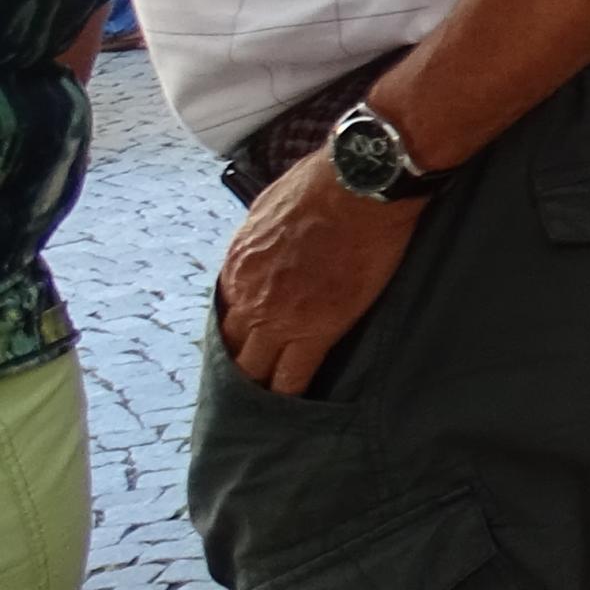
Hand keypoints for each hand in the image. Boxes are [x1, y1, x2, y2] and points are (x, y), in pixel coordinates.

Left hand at [216, 151, 421, 392]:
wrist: (361, 185)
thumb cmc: (327, 181)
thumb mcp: (273, 202)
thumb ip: (264, 234)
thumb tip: (272, 242)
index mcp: (238, 263)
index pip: (228, 309)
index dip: (239, 327)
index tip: (250, 338)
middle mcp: (247, 294)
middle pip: (233, 345)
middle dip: (240, 363)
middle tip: (252, 382)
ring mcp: (277, 316)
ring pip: (255, 367)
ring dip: (259, 386)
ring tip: (265, 406)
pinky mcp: (314, 330)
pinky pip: (292, 376)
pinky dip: (290, 394)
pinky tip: (293, 408)